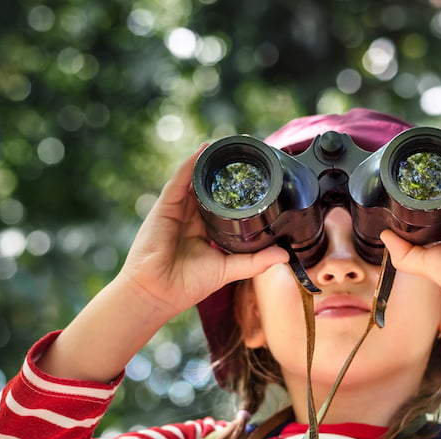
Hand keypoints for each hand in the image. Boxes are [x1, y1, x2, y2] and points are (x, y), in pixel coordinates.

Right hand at [117, 145, 288, 318]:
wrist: (157, 293)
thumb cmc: (186, 285)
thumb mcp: (228, 270)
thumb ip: (255, 262)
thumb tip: (284, 255)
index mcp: (205, 231)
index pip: (223, 205)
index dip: (236, 192)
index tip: (254, 178)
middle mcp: (191, 217)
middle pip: (210, 189)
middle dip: (225, 172)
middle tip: (245, 154)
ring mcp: (177, 210)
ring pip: (195, 180)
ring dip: (210, 162)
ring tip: (227, 144)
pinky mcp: (165, 207)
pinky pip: (179, 181)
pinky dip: (190, 165)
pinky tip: (204, 151)